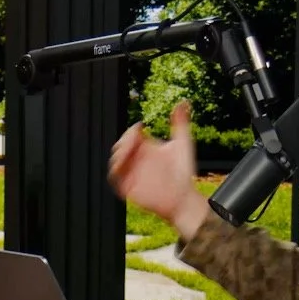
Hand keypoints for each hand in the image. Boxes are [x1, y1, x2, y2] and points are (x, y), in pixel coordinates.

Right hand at [109, 100, 213, 239]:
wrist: (183, 197)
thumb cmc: (184, 172)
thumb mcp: (183, 142)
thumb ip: (181, 123)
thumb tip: (183, 102)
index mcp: (146, 147)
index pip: (131, 134)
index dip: (132, 130)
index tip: (139, 127)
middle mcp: (137, 159)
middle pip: (120, 146)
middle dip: (123, 140)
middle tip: (133, 139)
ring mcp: (132, 173)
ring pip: (115, 160)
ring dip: (118, 154)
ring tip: (128, 151)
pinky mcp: (128, 187)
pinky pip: (114, 179)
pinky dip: (115, 171)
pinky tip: (123, 164)